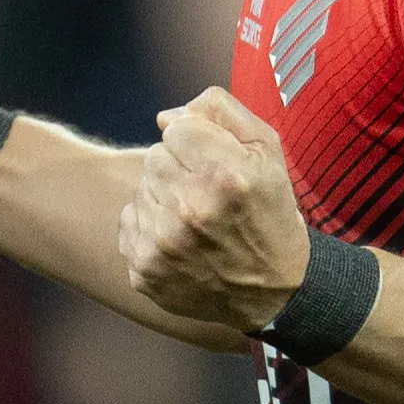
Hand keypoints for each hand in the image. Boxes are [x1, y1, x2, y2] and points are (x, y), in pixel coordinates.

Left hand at [118, 88, 309, 333]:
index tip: (215, 165)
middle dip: (178, 169)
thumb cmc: (270, 212)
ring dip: (164, 197)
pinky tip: (180, 239)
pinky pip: (130, 221)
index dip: (197, 143)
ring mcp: (164, 243)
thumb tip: (165, 118)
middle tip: (206, 194)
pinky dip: (151, 226)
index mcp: (227, 176)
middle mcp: (192, 209)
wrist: (272, 291)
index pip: (176, 129)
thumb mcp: (267, 151)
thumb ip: (220, 112)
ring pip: (141, 189)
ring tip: (195, 218)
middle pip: (154, 158)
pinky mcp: (145, 269)